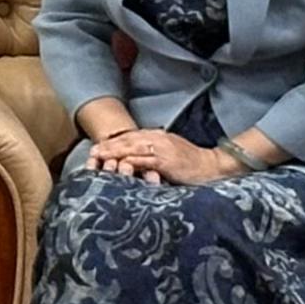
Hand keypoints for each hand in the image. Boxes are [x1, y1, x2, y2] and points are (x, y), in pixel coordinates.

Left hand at [86, 126, 245, 187]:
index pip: (130, 137)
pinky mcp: (167, 160)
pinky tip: (119, 165)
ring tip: (99, 157)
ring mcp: (162, 148)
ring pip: (132, 147)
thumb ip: (152, 155)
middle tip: (92, 152)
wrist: (212, 167)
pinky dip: (131, 161)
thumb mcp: (169, 155)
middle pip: (127, 140)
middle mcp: (158, 138)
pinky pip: (145, 159)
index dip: (112, 142)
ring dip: (114, 152)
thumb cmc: (191, 164)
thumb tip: (133, 161)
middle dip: (108, 146)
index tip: (96, 148)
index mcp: (158, 136)